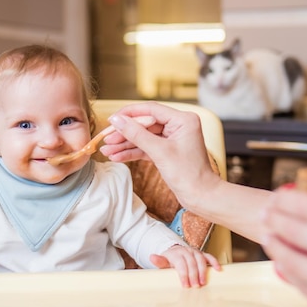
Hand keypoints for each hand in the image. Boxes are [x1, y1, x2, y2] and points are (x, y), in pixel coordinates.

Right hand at [101, 102, 219, 207]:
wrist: (201, 197)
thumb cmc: (188, 174)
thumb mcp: (160, 152)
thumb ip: (137, 134)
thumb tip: (117, 120)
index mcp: (183, 120)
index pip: (151, 110)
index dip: (129, 114)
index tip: (111, 120)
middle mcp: (178, 126)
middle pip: (144, 124)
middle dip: (124, 133)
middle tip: (105, 138)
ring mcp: (172, 139)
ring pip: (143, 137)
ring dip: (125, 144)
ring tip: (106, 150)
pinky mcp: (167, 152)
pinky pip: (146, 148)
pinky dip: (132, 153)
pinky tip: (116, 156)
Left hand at [150, 245, 220, 287]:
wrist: (175, 253)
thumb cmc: (169, 261)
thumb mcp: (163, 262)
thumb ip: (159, 261)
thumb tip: (152, 257)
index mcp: (176, 253)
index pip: (181, 264)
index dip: (183, 275)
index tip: (185, 285)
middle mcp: (186, 251)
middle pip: (191, 262)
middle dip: (194, 275)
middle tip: (195, 286)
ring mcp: (195, 252)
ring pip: (201, 260)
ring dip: (203, 271)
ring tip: (203, 282)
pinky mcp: (202, 254)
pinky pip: (209, 257)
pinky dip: (214, 262)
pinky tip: (218, 269)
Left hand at [260, 187, 306, 306]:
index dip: (288, 200)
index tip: (279, 198)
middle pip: (295, 230)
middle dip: (275, 220)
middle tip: (266, 215)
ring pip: (292, 261)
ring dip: (275, 246)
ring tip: (268, 238)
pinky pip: (304, 288)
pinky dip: (289, 274)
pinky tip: (284, 267)